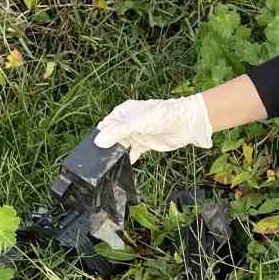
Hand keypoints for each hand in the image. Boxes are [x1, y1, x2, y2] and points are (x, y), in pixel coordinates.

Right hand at [93, 94, 212, 163]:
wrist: (187, 124)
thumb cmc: (163, 116)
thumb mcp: (137, 123)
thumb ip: (118, 132)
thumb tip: (98, 141)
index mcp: (124, 112)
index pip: (106, 124)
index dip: (99, 136)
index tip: (91, 150)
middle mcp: (128, 123)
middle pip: (112, 136)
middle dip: (106, 147)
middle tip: (98, 162)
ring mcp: (137, 134)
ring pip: (121, 145)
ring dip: (116, 154)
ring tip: (108, 166)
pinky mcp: (145, 144)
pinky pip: (132, 153)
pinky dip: (127, 159)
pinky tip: (122, 167)